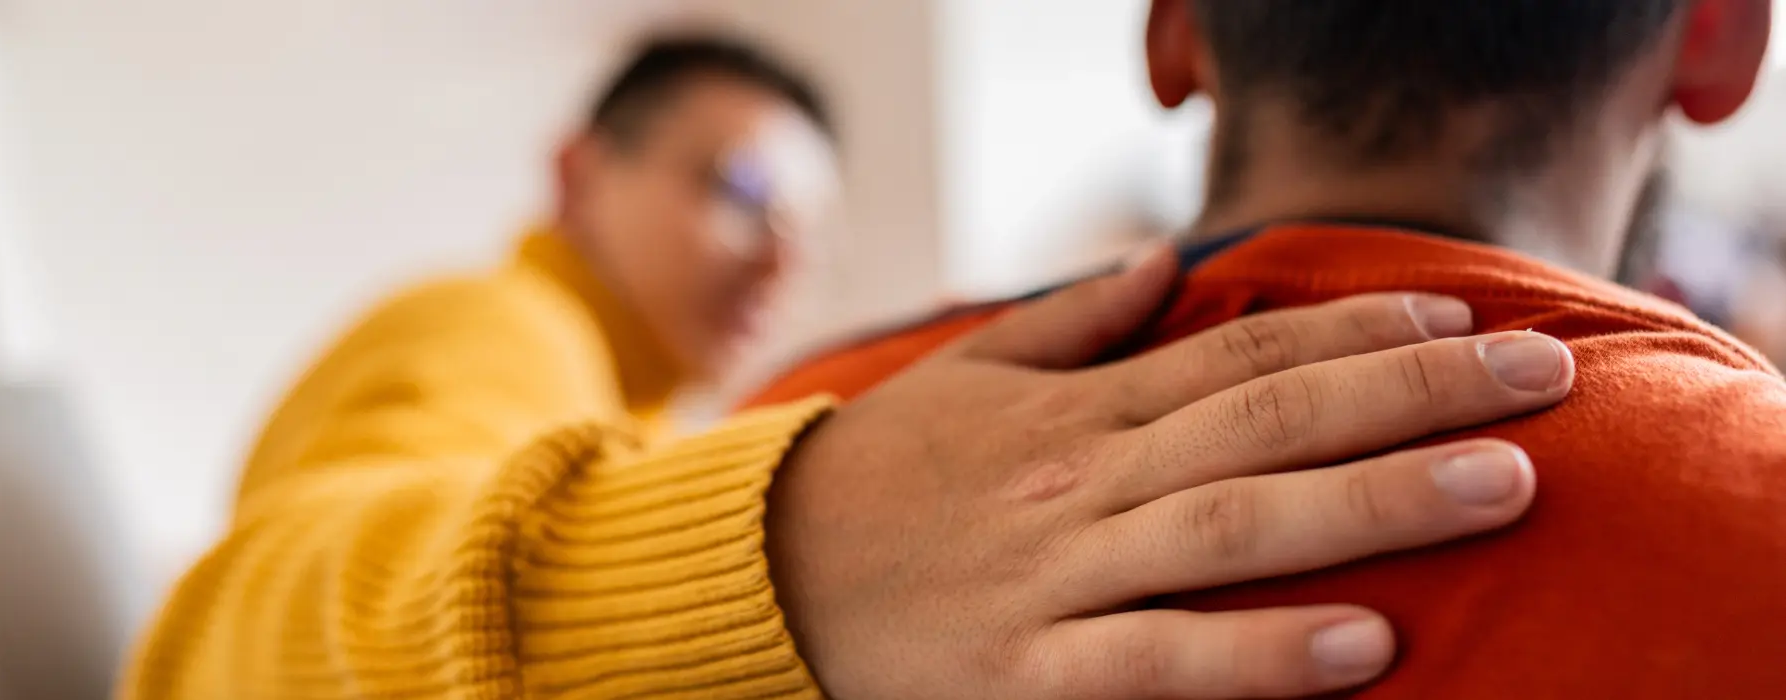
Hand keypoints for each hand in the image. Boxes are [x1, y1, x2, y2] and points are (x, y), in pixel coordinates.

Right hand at [766, 247, 1574, 698]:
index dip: (1357, 328)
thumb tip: (1157, 261)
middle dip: (1415, 394)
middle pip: (1269, 420)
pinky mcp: (1029, 673)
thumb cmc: (876, 480)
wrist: (757, 578)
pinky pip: (1159, 662)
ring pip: (1236, 526)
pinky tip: (1364, 647)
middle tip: (1543, 380)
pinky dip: (1261, 654)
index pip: (1239, 350)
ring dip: (1376, 503)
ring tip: (1500, 486)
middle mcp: (1083, 481)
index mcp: (1077, 411)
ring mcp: (1059, 576)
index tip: (1462, 311)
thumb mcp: (961, 377)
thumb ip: (1069, 323)